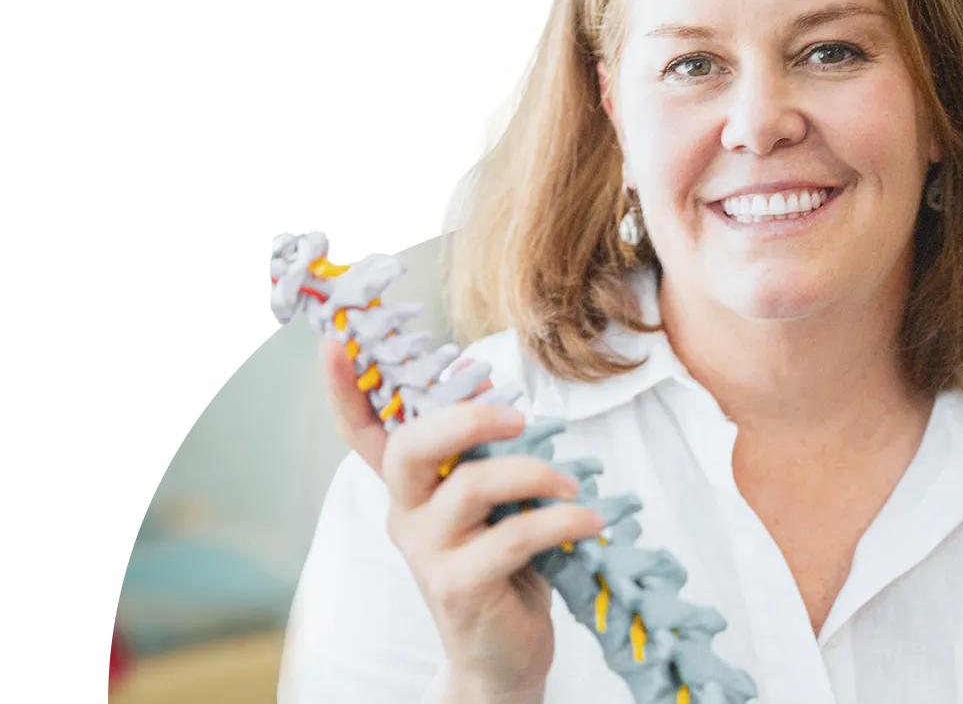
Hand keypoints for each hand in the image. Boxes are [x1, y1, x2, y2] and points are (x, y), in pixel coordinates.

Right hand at [322, 340, 605, 699]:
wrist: (504, 658)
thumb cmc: (501, 564)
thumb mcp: (489, 502)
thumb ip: (481, 453)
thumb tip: (495, 391)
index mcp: (409, 488)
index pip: (363, 433)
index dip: (345, 388)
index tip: (337, 340)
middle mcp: (405, 516)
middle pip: (409, 448)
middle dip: (465, 418)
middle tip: (518, 418)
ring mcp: (427, 554)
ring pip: (470, 485)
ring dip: (533, 473)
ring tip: (570, 484)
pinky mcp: (458, 587)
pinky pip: (514, 535)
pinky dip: (561, 520)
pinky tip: (588, 521)